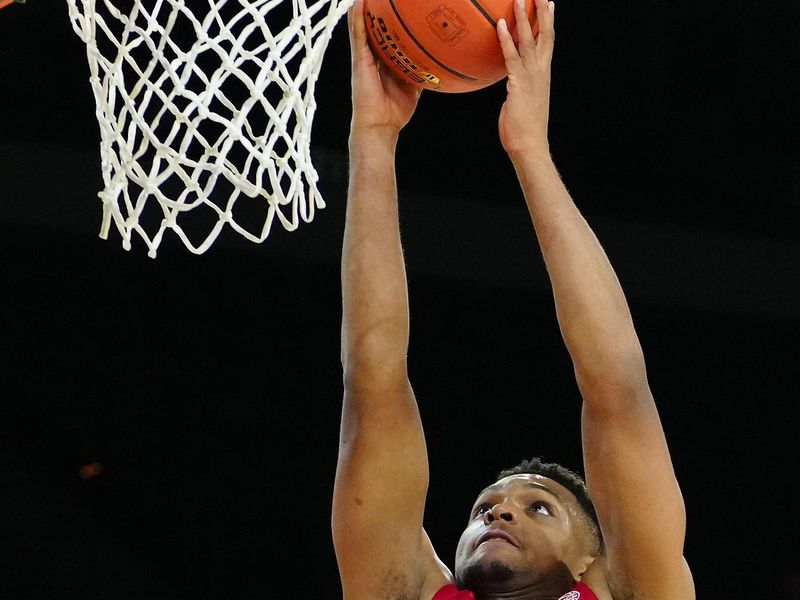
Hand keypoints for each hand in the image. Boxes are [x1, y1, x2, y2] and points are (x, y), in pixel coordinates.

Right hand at [348, 0, 421, 140]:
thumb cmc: (395, 112)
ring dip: (366, 9)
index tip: (401, 6)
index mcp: (387, 62)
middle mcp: (375, 57)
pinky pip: (358, 36)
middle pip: (377, 28)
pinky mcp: (359, 61)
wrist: (381, 126)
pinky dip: (356, 20)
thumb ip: (421, 72)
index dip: (394, 22)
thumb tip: (437, 63)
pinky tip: (357, 4)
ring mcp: (365, 58)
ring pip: (364, 28)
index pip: (390, 37)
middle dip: (379, 11)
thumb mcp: (415, 86)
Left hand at [496, 0, 554, 157]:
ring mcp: (532, 76)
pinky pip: (512, 56)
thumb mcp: (522, 101)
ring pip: (530, 40)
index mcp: (543, 74)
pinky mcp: (519, 83)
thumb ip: (518, 86)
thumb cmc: (524, 128)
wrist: (529, 144)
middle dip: (542, 11)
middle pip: (545, 34)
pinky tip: (501, 24)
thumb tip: (511, 82)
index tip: (550, 3)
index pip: (549, 42)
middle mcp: (541, 71)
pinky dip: (507, 39)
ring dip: (524, 18)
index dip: (549, 22)